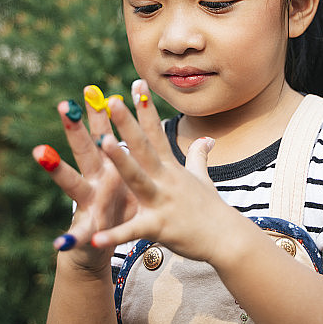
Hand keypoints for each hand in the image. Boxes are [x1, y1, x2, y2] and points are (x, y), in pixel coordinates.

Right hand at [32, 85, 137, 272]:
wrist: (102, 244)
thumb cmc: (121, 205)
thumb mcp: (130, 175)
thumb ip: (133, 151)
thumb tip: (142, 123)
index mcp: (107, 166)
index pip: (101, 133)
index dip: (99, 113)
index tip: (94, 87)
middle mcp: (93, 179)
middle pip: (83, 149)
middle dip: (74, 127)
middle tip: (64, 104)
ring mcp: (86, 203)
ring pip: (70, 183)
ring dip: (56, 168)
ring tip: (41, 152)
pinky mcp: (86, 230)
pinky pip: (77, 234)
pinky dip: (69, 239)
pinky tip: (60, 243)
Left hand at [90, 80, 241, 263]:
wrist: (228, 239)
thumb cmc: (212, 210)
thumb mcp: (203, 179)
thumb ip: (199, 156)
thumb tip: (208, 138)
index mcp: (171, 168)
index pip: (157, 132)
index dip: (146, 108)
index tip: (136, 84)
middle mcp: (166, 179)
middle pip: (144, 147)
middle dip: (128, 124)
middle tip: (112, 101)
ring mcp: (163, 201)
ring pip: (138, 178)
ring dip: (121, 160)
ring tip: (102, 143)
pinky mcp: (159, 227)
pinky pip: (133, 230)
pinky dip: (114, 235)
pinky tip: (94, 237)